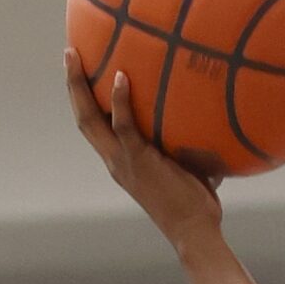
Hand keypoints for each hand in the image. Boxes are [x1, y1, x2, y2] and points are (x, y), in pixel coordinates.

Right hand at [66, 51, 223, 252]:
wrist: (194, 230)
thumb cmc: (197, 202)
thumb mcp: (189, 167)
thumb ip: (189, 145)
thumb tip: (214, 119)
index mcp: (121, 162)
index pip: (95, 127)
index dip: (85, 101)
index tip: (83, 74)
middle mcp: (115, 160)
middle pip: (82, 117)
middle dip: (73, 85)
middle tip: (70, 53)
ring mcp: (123, 160)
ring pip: (90, 118)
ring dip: (79, 86)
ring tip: (76, 55)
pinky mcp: (138, 160)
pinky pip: (124, 125)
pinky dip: (119, 101)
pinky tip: (121, 77)